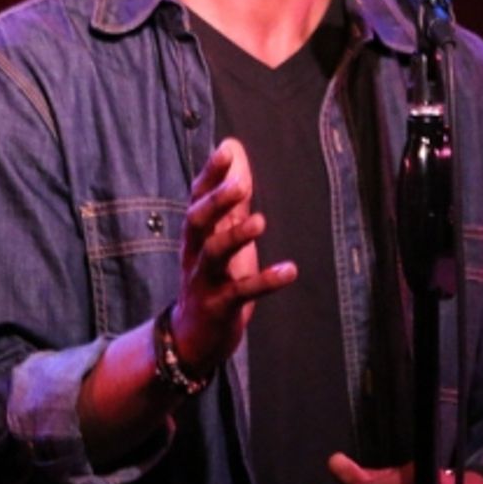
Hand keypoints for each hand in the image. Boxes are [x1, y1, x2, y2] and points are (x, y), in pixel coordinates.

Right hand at [170, 138, 296, 373]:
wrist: (192, 336)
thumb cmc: (212, 276)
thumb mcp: (221, 232)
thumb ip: (231, 194)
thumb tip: (233, 147)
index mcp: (197, 232)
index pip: (198, 196)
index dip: (211, 174)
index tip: (226, 150)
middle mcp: (195, 251)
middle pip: (198, 220)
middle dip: (216, 201)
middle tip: (239, 184)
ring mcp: (204, 279)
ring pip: (213, 254)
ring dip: (235, 236)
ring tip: (260, 222)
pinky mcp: (219, 306)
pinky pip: (241, 292)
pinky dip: (266, 281)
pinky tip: (290, 270)